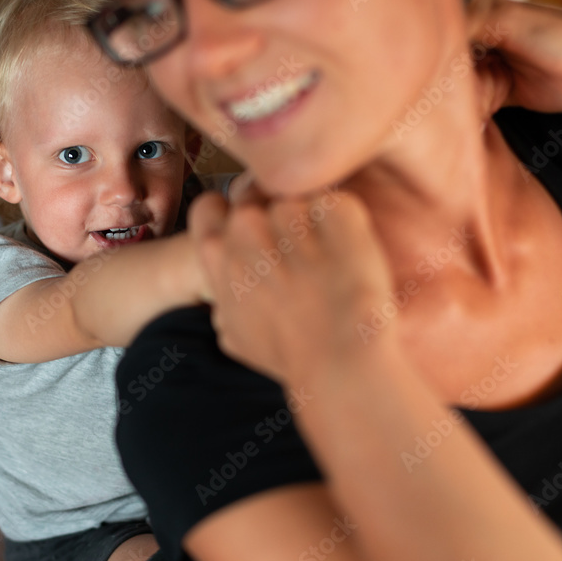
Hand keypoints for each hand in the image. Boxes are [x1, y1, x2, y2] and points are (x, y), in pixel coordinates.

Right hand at [188, 185, 394, 383]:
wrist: (340, 362)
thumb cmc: (288, 355)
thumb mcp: (233, 334)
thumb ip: (225, 299)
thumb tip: (227, 298)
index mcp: (217, 252)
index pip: (210, 206)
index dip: (230, 217)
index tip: (252, 235)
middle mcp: (247, 227)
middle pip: (258, 198)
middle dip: (277, 219)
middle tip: (302, 255)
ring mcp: (292, 215)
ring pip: (300, 199)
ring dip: (314, 223)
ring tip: (330, 266)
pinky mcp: (339, 212)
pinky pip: (339, 205)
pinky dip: (348, 227)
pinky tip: (351, 261)